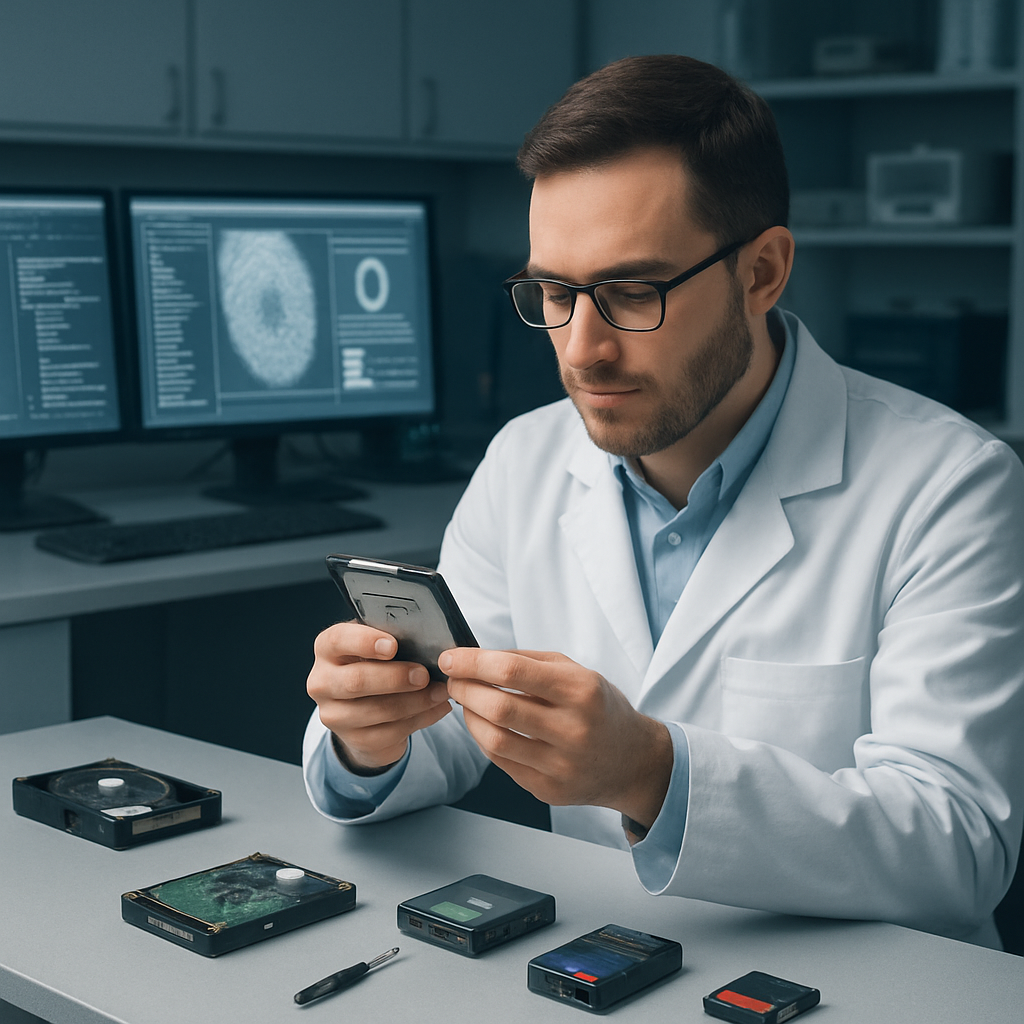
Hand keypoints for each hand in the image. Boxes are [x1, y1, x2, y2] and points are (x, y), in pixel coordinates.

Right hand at [307, 622, 451, 771]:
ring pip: (378, 710)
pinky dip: (421, 718)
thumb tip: (426, 640)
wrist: (362, 708)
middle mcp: (322, 682)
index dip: (364, 642)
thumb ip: (391, 640)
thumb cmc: (374, 665)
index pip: (337, 641)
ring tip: (440, 692)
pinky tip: (437, 708)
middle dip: (395, 678)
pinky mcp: (354, 740)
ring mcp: (334, 715)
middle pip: (356, 681)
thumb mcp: (375, 647)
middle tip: (424, 675)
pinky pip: (391, 732)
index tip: (392, 646)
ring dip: (416, 701)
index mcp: (327, 649)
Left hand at [440, 648, 672, 831]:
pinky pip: (502, 763)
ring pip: (495, 740)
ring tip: (466, 702)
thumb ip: (527, 662)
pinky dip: (484, 740)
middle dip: (465, 690)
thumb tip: (475, 658)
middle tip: (453, 680)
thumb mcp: (575, 671)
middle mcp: (574, 729)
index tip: (450, 658)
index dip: (473, 663)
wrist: (632, 761)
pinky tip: (484, 726)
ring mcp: (562, 765)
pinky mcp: (550, 790)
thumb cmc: (598, 706)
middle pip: (499, 708)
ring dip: (469, 717)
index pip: (513, 672)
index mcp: (581, 690)